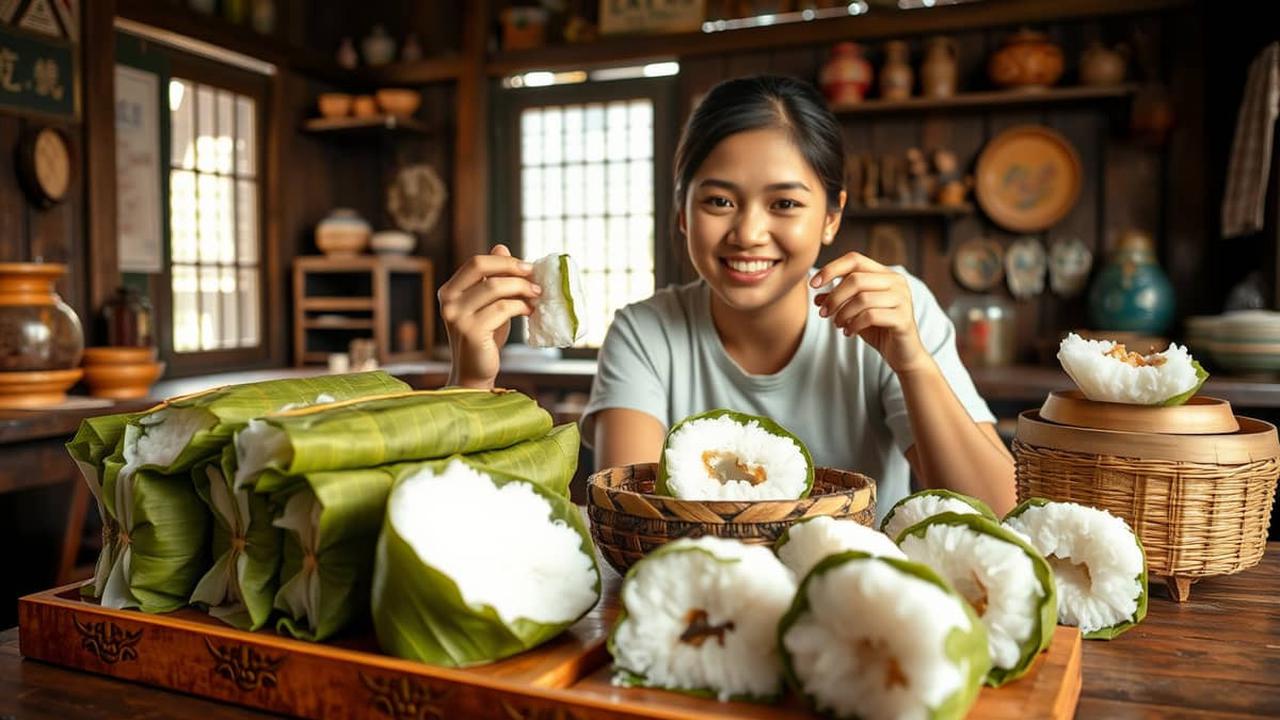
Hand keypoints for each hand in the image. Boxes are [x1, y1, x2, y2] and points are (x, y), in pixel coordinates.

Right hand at [438, 245, 541, 387]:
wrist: (475, 373)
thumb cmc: (485, 338)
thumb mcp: (489, 304)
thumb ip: (492, 278)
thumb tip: (501, 247)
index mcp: (449, 292)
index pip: (476, 263)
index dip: (504, 261)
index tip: (527, 267)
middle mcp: (448, 302)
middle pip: (482, 267)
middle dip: (512, 268)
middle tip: (535, 277)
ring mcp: (457, 317)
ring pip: (495, 287)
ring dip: (522, 289)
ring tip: (537, 296)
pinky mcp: (472, 331)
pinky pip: (502, 308)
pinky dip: (520, 306)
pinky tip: (530, 311)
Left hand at [811, 252, 932, 374]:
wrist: (903, 353)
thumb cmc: (878, 328)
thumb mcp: (854, 312)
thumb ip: (839, 301)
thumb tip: (816, 296)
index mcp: (885, 274)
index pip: (855, 260)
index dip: (831, 269)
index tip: (813, 284)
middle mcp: (896, 282)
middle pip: (856, 279)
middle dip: (834, 297)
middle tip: (822, 312)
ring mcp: (902, 299)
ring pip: (862, 298)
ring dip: (843, 313)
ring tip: (837, 324)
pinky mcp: (903, 318)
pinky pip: (871, 316)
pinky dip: (854, 324)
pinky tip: (849, 333)